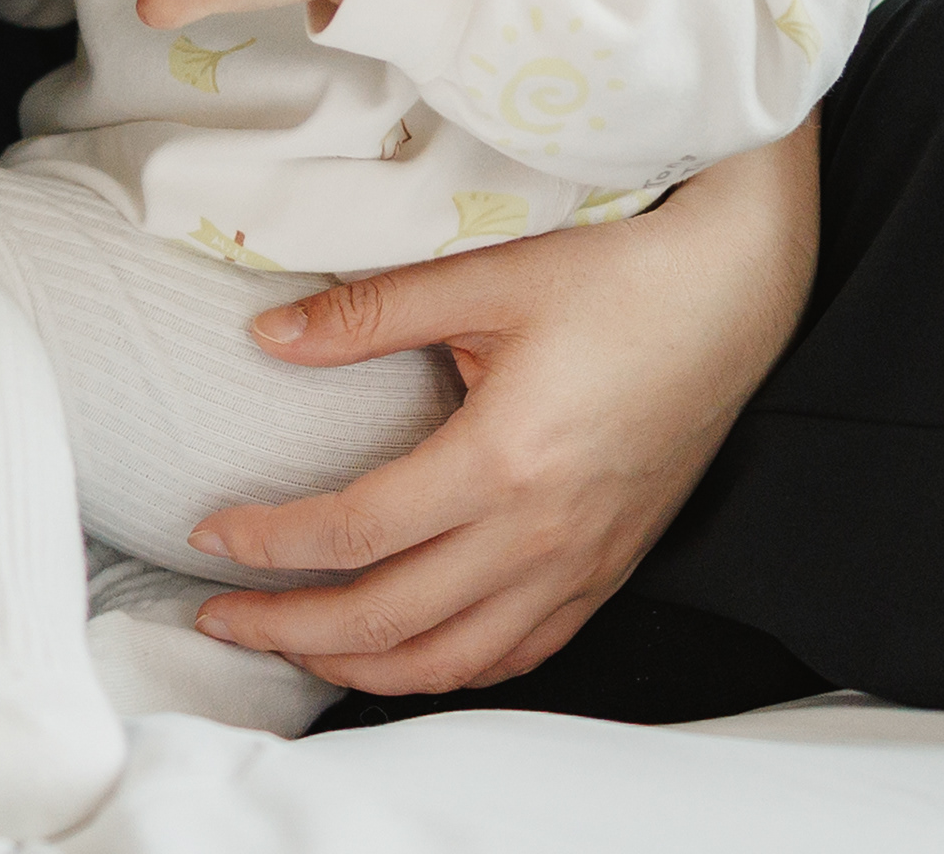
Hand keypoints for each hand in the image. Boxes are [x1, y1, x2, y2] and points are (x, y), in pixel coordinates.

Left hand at [185, 119, 819, 695]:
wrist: (732, 294)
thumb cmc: (615, 274)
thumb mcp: (484, 277)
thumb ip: (368, 314)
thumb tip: (267, 335)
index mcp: (502, 462)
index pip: (356, 532)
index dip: (271, 543)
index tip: (211, 532)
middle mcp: (540, 536)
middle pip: (388, 619)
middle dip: (289, 629)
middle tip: (219, 617)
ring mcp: (578, 566)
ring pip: (451, 660)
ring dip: (358, 666)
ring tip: (292, 645)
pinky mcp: (606, 571)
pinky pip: (515, 653)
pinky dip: (445, 668)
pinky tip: (403, 652)